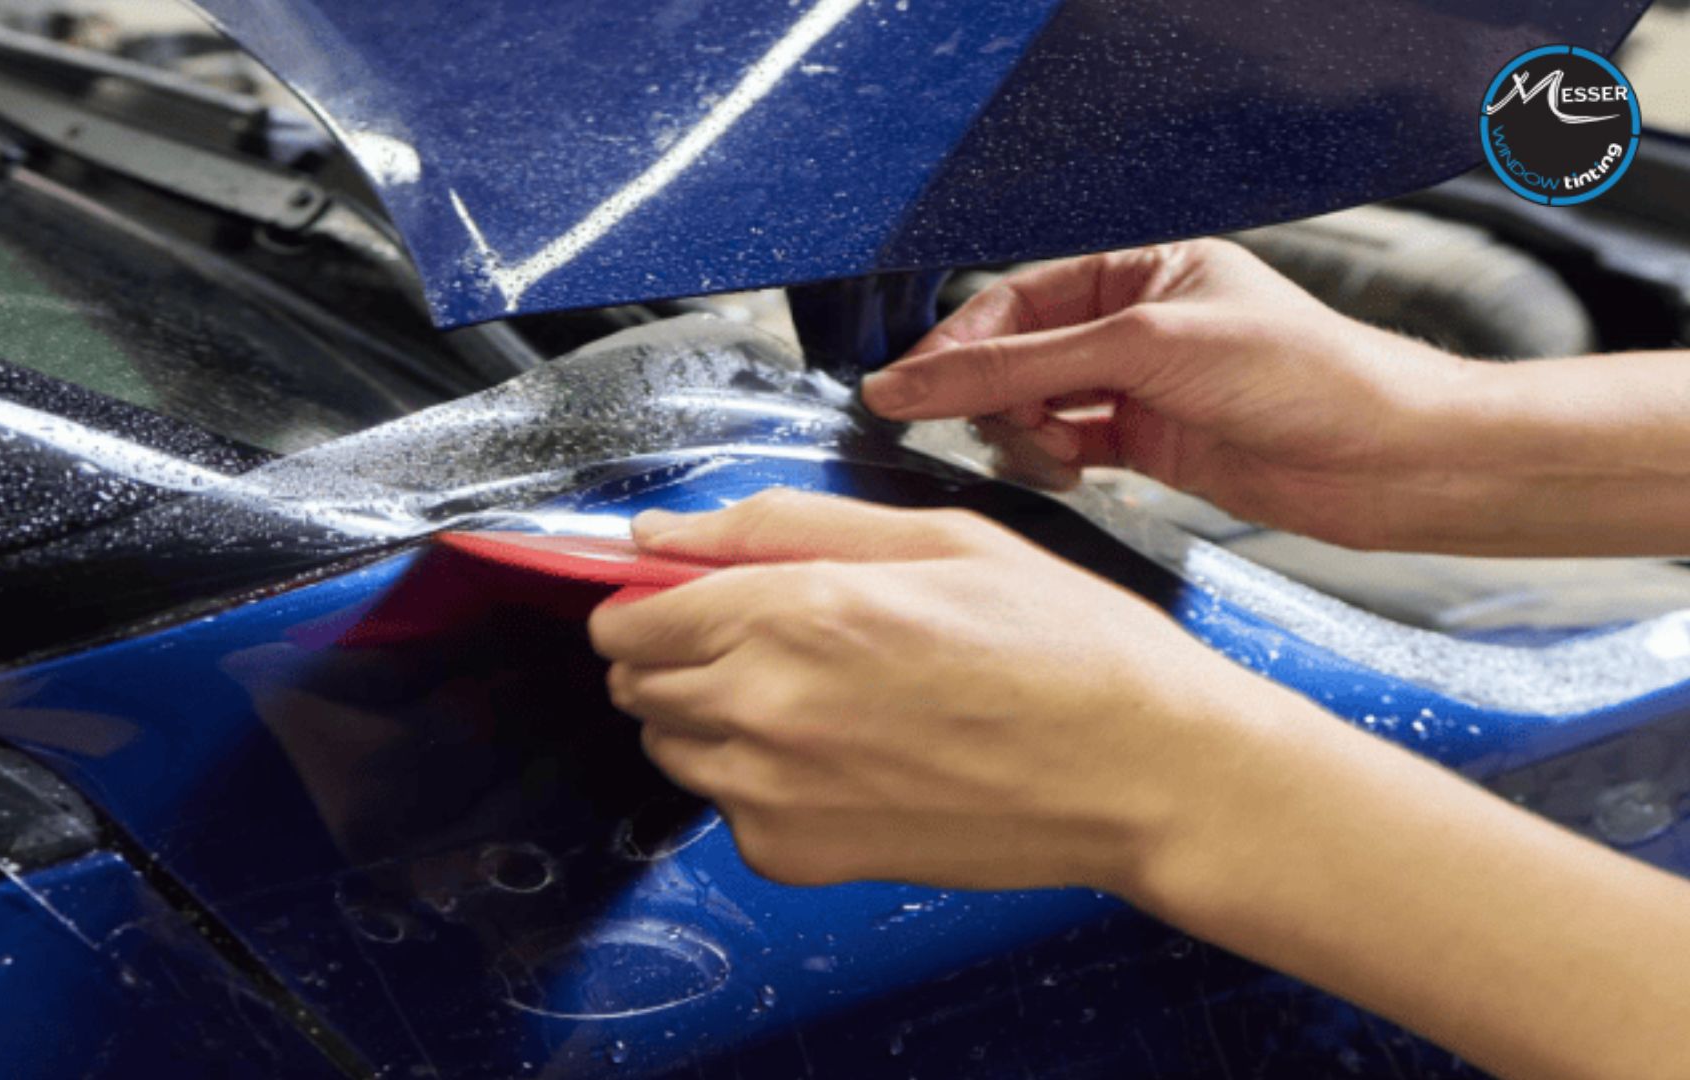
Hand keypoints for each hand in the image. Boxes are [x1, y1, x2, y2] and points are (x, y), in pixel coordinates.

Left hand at [587, 489, 1267, 891]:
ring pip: (670, 747)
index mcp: (793, 610)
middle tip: (771, 636)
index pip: (628, 613)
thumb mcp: (934, 537)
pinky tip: (845, 756)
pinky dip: (759, 782)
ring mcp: (772, 795)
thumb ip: (780, 526)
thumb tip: (660, 533)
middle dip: (677, 650)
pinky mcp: (795, 857)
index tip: (685, 591)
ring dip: (709, 716)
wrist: (1142, 773)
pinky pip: (725, 809)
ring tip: (818, 695)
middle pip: (634, 682)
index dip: (651, 595)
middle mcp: (762, 707)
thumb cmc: (1060, 644)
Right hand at [861, 239, 1475, 549]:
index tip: (903, 387)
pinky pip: (1071, 450)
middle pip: (1020, 356)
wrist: (1386, 460)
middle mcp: (1138, 327)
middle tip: (962, 426)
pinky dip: (1053, 463)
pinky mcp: (1155, 448)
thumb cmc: (1301, 375)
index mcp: (1142, 271)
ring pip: (1040, 407)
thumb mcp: (1144, 349)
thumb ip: (1020, 367)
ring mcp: (1144, 390)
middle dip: (988, 392)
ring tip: (1040, 451)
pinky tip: (1061, 471)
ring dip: (1023, 432)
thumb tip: (916, 379)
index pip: (1017, 302)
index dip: (957, 345)